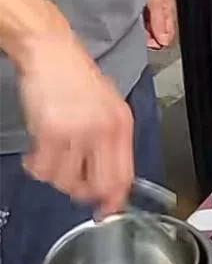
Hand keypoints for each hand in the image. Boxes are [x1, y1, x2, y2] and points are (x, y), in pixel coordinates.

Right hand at [19, 30, 133, 218]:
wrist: (52, 52)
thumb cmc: (77, 76)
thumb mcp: (109, 104)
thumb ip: (111, 139)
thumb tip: (112, 177)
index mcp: (122, 124)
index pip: (124, 176)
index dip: (114, 200)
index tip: (106, 211)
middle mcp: (103, 131)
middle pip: (96, 186)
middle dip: (81, 192)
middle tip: (71, 182)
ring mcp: (77, 133)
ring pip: (64, 181)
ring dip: (55, 175)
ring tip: (52, 154)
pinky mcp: (50, 132)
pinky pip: (42, 169)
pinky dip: (36, 167)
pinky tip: (36, 151)